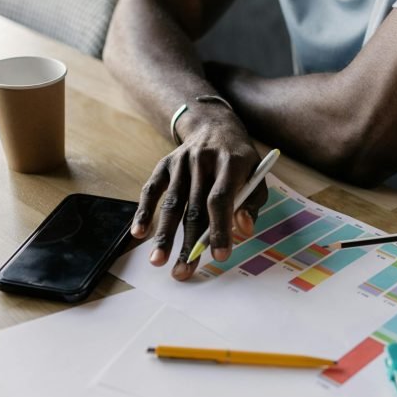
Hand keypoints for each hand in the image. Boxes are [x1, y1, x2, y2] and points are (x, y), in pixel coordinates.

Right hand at [131, 106, 266, 279]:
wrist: (214, 125)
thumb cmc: (239, 160)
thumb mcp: (257, 175)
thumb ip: (252, 203)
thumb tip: (244, 230)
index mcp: (231, 163)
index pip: (221, 200)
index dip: (220, 229)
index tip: (219, 256)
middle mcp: (203, 161)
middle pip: (194, 207)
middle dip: (189, 243)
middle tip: (184, 272)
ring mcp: (181, 162)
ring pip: (171, 203)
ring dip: (164, 235)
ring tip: (158, 262)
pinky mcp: (164, 164)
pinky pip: (151, 190)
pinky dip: (143, 211)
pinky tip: (139, 234)